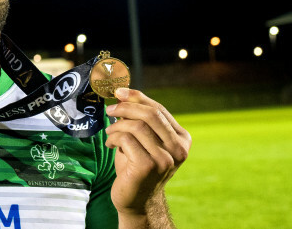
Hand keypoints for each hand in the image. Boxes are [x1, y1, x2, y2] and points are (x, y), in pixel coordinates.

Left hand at [104, 88, 190, 216]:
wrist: (136, 199)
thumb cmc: (136, 165)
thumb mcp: (141, 139)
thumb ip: (138, 118)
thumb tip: (122, 92)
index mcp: (182, 138)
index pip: (159, 109)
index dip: (137, 97)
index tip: (118, 92)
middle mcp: (179, 149)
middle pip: (151, 114)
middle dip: (126, 107)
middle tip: (109, 110)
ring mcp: (165, 159)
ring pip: (137, 126)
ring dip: (117, 126)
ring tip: (110, 133)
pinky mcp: (148, 166)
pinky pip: (127, 140)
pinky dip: (114, 138)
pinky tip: (110, 145)